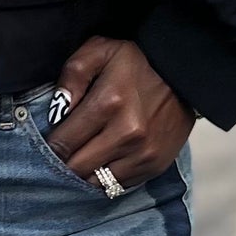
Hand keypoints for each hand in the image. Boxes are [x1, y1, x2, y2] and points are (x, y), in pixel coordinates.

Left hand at [46, 36, 194, 189]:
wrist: (184, 72)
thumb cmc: (136, 61)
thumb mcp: (99, 50)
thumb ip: (72, 76)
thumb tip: (56, 112)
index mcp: (108, 103)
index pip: (62, 143)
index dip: (50, 145)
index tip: (53, 139)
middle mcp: (127, 134)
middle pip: (77, 167)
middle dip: (65, 161)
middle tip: (67, 149)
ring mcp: (144, 153)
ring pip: (97, 182)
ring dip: (87, 171)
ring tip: (87, 154)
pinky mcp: (156, 165)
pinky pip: (119, 185)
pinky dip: (108, 176)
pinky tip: (107, 158)